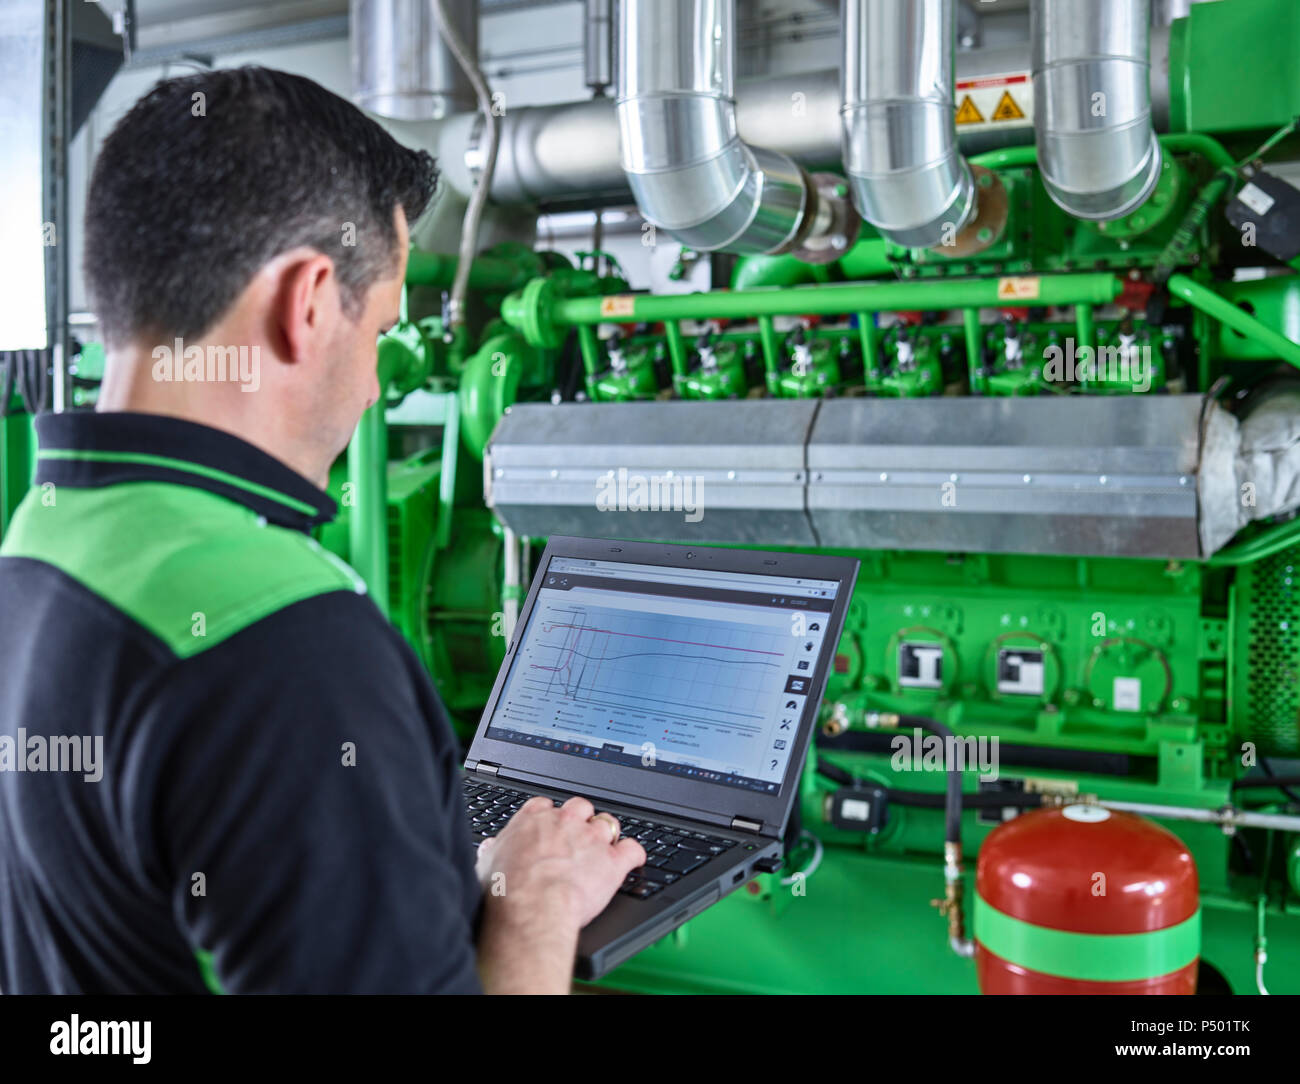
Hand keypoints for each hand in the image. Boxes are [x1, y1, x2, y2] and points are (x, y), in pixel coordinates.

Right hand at [475, 795, 645, 929]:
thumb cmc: (506, 890)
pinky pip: (633, 849)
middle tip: (578, 839)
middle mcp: (565, 822)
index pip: (546, 805)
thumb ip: (493, 851)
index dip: (551, 817)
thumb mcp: (486, 866)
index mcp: (534, 820)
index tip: (551, 828)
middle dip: (582, 820)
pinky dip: (634, 855)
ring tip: (604, 850)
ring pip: (608, 824)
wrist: (531, 908)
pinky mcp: (612, 861)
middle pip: (580, 807)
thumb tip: (490, 848)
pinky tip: (633, 860)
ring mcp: (591, 839)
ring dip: (608, 836)